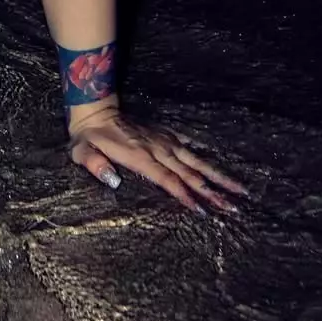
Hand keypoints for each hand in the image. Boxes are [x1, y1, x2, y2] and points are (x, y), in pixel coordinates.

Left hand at [68, 104, 246, 214]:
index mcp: (140, 157)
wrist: (96, 110)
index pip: (167, 179)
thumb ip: (95, 165)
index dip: (184, 194)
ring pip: (195, 160)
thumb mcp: (82, 151)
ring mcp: (163, 140)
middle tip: (234, 206)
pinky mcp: (164, 134)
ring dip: (217, 175)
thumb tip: (113, 180)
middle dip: (211, 191)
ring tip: (239, 188)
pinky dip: (204, 154)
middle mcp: (157, 149)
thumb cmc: (89, 137)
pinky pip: (188, 145)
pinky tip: (220, 164)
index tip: (203, 209)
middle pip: (189, 173)